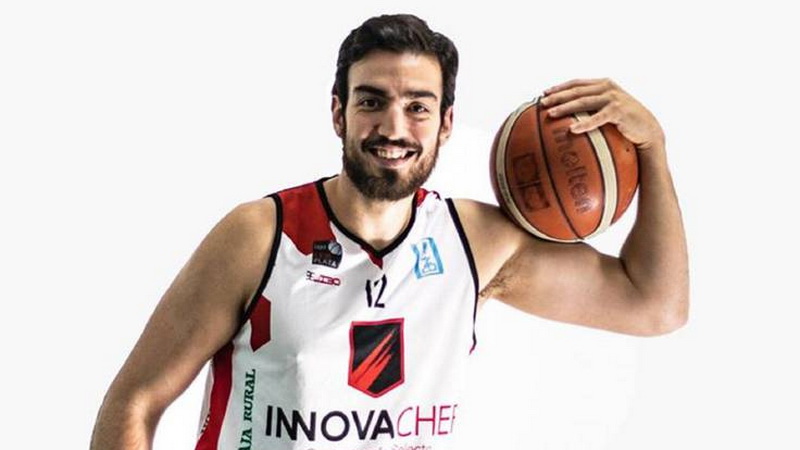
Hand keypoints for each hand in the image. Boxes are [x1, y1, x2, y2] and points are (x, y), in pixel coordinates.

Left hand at [540, 78, 664, 153]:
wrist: (647, 129)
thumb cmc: (625, 121)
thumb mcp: (609, 109)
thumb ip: (593, 107)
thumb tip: (569, 117)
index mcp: (603, 84)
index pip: (577, 83)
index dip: (560, 87)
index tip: (544, 93)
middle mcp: (607, 88)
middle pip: (576, 91)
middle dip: (557, 96)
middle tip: (542, 103)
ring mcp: (613, 98)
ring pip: (583, 101)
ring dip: (565, 107)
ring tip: (551, 114)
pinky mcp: (618, 111)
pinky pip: (597, 118)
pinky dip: (584, 124)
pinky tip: (572, 130)